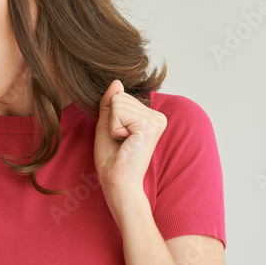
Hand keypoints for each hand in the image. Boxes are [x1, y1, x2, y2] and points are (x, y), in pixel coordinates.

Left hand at [93, 80, 166, 212]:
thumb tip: (117, 82)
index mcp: (151, 116)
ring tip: (124, 143)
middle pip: (119, 97)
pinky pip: (118, 112)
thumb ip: (111, 103)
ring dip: (113, 125)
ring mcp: (156, 120)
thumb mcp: (107, 125)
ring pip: (118, 102)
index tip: (120, 137)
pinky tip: (126, 143)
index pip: (120, 96)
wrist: (118, 182)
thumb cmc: (112, 159)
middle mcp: (158, 116)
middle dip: (112, 120)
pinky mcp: (149, 126)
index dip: (111, 118)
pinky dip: (114, 129)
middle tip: (121, 141)